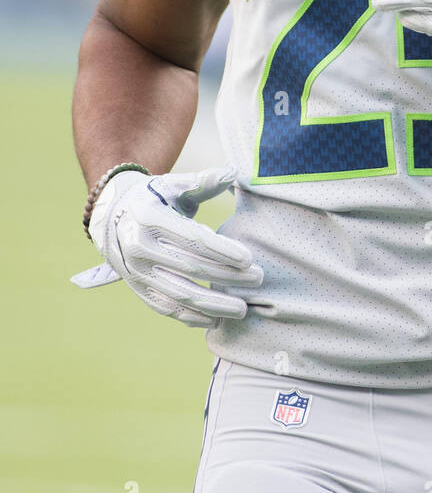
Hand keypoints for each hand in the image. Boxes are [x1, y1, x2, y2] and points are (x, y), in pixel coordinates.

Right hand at [73, 166, 262, 327]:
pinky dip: (192, 317)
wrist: (112, 216)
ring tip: (243, 309)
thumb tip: (232, 173)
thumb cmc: (155, 198)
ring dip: (214, 305)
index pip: (192, 238)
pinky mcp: (138, 288)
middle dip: (228, 276)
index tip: (249, 259)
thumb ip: (202, 182)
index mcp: (150, 217)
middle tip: (258, 279)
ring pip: (179, 294)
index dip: (222, 250)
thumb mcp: (173, 185)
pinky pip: (166, 308)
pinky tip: (216, 319)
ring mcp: (136, 271)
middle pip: (191, 267)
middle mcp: (139, 246)